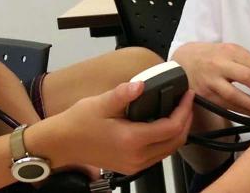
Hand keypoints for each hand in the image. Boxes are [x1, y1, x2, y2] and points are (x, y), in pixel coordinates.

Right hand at [55, 81, 193, 174]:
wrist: (63, 144)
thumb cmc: (78, 123)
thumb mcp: (100, 103)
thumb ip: (123, 94)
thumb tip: (141, 84)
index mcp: (132, 139)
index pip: (171, 127)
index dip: (184, 110)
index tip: (187, 95)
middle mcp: (137, 156)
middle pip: (176, 141)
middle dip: (186, 121)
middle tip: (186, 102)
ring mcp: (135, 164)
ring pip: (169, 150)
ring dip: (178, 132)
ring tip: (178, 112)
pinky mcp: (132, 166)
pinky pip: (158, 155)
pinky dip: (166, 140)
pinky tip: (162, 126)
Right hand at [172, 42, 249, 117]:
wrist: (181, 61)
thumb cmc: (211, 57)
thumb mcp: (230, 52)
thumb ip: (249, 65)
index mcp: (232, 51)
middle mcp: (221, 63)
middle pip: (249, 78)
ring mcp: (211, 80)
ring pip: (236, 94)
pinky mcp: (204, 94)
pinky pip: (226, 104)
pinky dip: (243, 110)